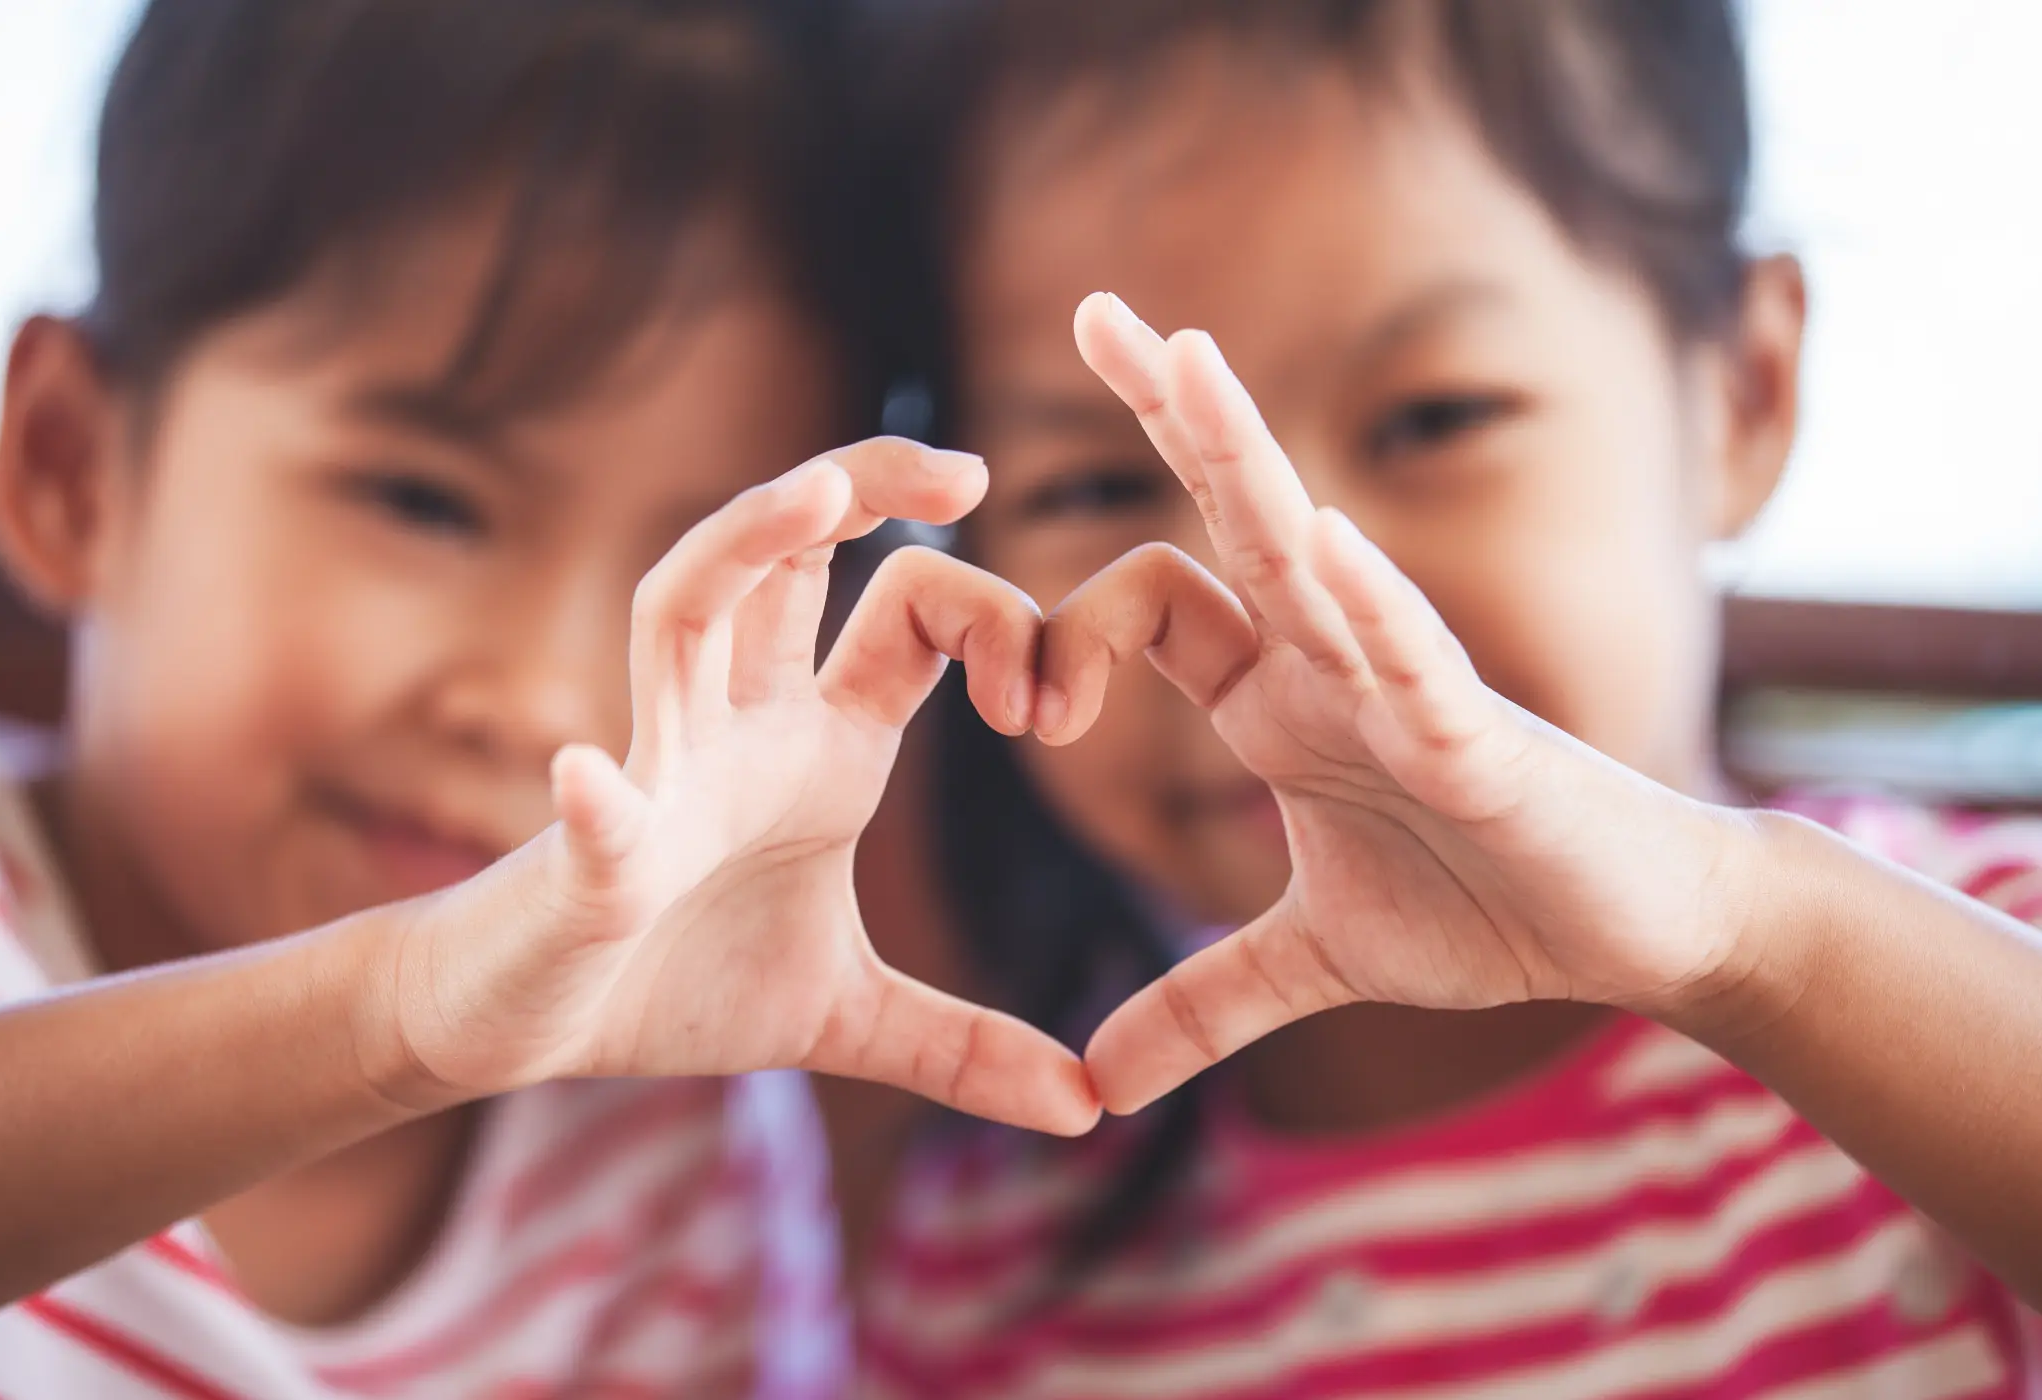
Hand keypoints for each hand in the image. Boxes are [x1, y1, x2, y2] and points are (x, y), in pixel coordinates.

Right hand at [379, 439, 1099, 1135]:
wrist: (525, 1024)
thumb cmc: (672, 983)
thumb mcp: (845, 1016)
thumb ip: (963, 1045)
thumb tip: (1088, 1107)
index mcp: (816, 745)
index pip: (908, 617)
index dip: (992, 623)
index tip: (1052, 708)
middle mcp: (739, 726)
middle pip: (791, 557)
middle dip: (862, 485)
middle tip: (967, 467)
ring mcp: (658, 772)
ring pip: (685, 615)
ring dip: (739, 552)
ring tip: (814, 497)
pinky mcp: (587, 860)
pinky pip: (591, 817)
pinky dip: (594, 804)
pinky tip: (593, 783)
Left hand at [1046, 295, 1752, 1113]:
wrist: (1629, 936)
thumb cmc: (1485, 912)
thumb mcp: (1312, 963)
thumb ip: (1204, 1002)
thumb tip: (1097, 1083)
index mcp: (1277, 697)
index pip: (1157, 602)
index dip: (1069, 639)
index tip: (1026, 718)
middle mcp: (1331, 662)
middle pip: (1234, 514)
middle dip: (1170, 412)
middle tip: (1098, 310)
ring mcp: (1403, 683)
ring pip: (1311, 549)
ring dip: (1244, 456)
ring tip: (1183, 356)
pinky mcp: (1478, 734)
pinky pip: (1413, 659)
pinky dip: (1372, 608)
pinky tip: (1330, 543)